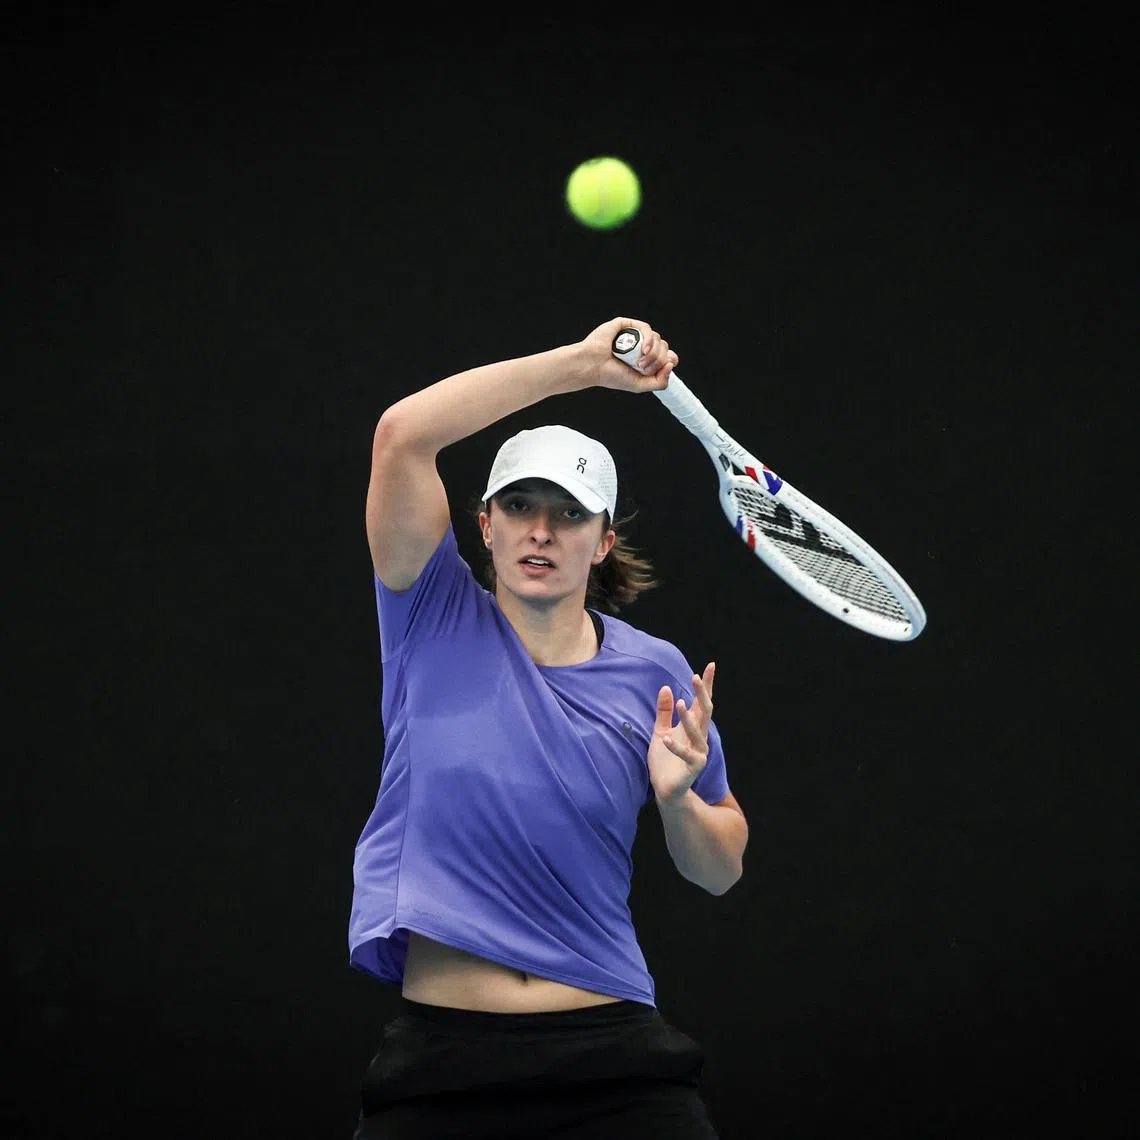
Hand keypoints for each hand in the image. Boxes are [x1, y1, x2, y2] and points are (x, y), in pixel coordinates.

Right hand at [579, 317, 677, 393]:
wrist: (593, 366)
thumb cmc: (611, 375)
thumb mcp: (640, 385)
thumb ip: (660, 382)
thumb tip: (671, 365)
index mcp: (645, 359)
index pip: (667, 355)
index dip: (669, 360)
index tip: (664, 368)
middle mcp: (641, 346)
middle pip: (663, 348)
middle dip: (658, 360)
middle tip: (643, 368)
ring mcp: (635, 335)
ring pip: (657, 338)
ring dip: (653, 353)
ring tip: (639, 362)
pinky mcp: (627, 325)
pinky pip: (646, 328)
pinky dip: (649, 339)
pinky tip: (644, 350)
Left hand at [648, 662, 714, 804]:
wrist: (665, 789)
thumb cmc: (664, 760)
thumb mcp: (660, 731)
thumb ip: (664, 711)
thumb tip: (667, 687)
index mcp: (693, 727)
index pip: (702, 702)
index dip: (707, 685)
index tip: (711, 666)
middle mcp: (699, 738)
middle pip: (705, 712)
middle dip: (702, 694)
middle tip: (696, 677)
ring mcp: (698, 753)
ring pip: (698, 733)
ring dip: (689, 718)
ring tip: (680, 702)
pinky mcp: (692, 768)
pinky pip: (686, 756)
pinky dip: (676, 747)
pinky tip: (667, 738)